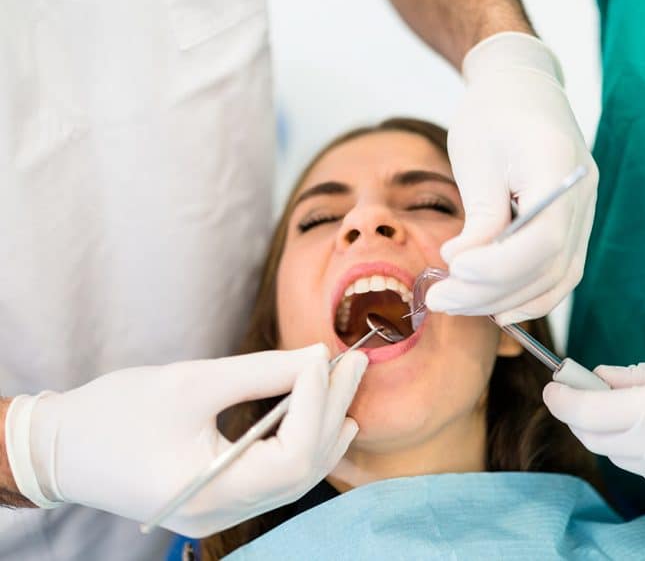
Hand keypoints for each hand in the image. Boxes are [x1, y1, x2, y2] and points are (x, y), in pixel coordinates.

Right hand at [5, 344, 366, 536]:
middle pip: (302, 468)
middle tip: (354, 361)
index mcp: (210, 491)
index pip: (291, 455)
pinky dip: (305, 446)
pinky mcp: (220, 500)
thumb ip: (259, 372)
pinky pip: (279, 480)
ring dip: (325, 427)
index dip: (317, 404)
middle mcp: (221, 514)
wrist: (62, 450)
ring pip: (296, 478)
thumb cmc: (115, 413)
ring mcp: (221, 514)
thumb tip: (314, 357)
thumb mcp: (190, 382)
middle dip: (332, 410)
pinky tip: (328, 419)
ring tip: (347, 384)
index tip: (323, 357)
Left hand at [425, 32, 597, 325]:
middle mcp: (581, 195)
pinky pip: (561, 272)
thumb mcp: (476, 157)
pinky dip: (531, 295)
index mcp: (559, 167)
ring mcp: (584, 212)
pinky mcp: (573, 224)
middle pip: (547, 265)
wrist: (522, 87)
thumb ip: (479, 217)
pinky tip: (495, 308)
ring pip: (557, 277)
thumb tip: (462, 268)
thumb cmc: (493, 113)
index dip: (499, 265)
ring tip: (456, 303)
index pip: (543, 238)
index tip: (454, 269)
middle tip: (440, 298)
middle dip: (491, 291)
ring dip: (506, 299)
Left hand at [543, 348, 644, 507]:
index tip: (553, 388)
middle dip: (581, 417)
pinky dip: (644, 453)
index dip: (563, 401)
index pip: (593, 414)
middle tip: (583, 393)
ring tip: (633, 409)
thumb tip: (598, 379)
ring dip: (613, 435)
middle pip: (599, 441)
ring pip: (624, 459)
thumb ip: (642, 375)